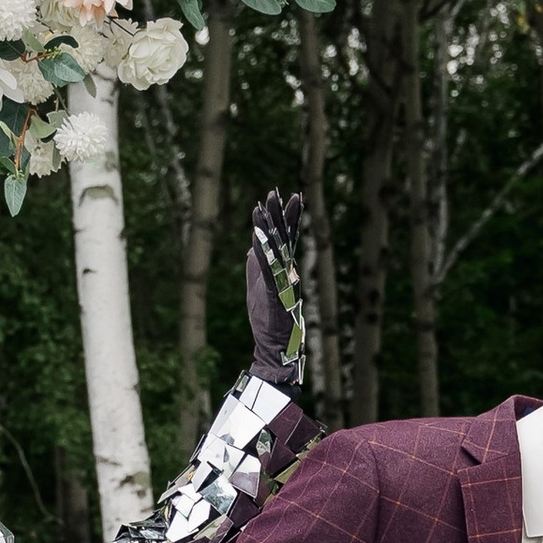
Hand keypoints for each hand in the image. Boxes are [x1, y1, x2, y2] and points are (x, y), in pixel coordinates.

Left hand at [245, 192, 307, 388]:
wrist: (276, 349)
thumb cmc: (268, 322)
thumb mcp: (259, 287)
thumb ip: (258, 265)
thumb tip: (253, 244)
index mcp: (284, 271)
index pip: (287, 239)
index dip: (287, 217)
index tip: (289, 195)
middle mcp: (287, 273)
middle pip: (284, 238)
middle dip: (279, 214)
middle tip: (274, 192)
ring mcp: (283, 284)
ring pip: (277, 250)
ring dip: (269, 228)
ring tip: (263, 207)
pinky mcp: (274, 296)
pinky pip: (268, 270)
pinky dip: (262, 253)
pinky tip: (256, 237)